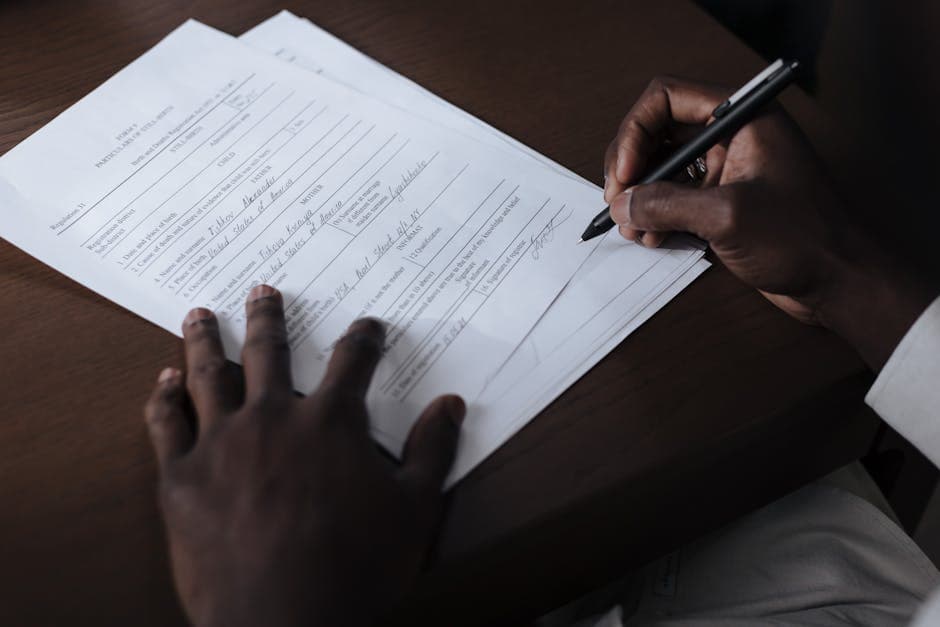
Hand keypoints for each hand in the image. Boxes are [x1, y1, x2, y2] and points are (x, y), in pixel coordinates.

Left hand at [144, 285, 464, 626]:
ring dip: (205, 340)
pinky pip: (167, 424)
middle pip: (269, 352)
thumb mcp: (415, 510)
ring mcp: (222, 444)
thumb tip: (451, 404)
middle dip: (269, 317)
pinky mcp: (182, 478)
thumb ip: (433, 451)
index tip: (367, 325)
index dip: (363, 338)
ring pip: (209, 375)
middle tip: (263, 290)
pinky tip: (163, 379)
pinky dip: (164, 398)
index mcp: (331, 423)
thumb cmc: (355, 567)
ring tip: (200, 314)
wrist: (283, 621)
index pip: (352, 363)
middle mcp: (273, 418)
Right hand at [603, 76, 935, 368]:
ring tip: (633, 228)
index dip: (636, 132)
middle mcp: (732, 136)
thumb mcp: (726, 217)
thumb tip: (622, 205)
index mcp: (742, 118)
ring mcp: (726, 169)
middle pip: (658, 132)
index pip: (668, 98)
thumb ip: (666, 205)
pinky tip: (651, 237)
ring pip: (662, 167)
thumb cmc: (804, 239)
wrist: (839, 281)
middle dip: (632, 168)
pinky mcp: (721, 200)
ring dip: (639, 196)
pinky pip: (674, 197)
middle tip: (619, 203)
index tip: (626, 174)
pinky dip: (655, 215)